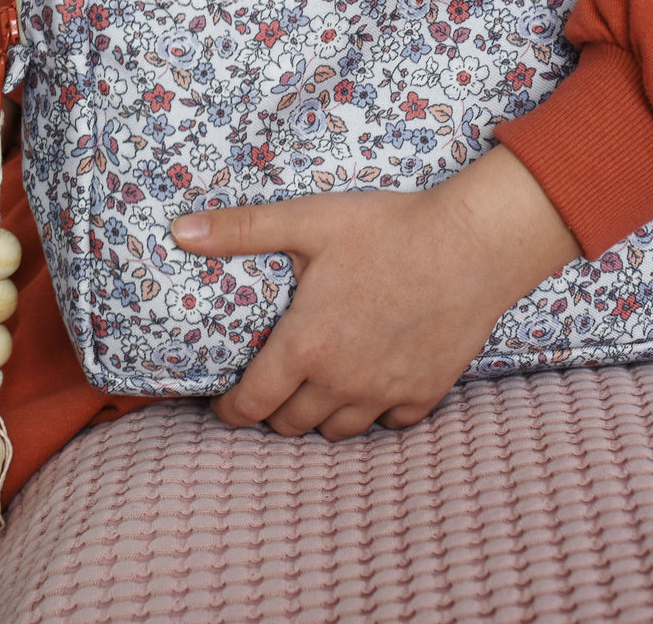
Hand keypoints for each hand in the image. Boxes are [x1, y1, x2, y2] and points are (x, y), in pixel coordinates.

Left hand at [172, 145, 579, 440]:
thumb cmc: (388, 229)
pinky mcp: (425, 393)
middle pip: (290, 424)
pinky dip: (373, 412)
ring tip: (314, 389)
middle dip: (272, 411)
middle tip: (270, 386)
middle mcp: (341, 381)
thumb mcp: (309, 220)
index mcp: (305, 347)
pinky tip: (369, 385)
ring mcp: (385, 392)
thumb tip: (179, 231)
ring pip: (337, 430)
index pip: (251, 405)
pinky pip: (388, 423)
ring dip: (318, 415)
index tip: (225, 405)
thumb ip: (241, 230)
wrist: (473, 244)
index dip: (230, 410)